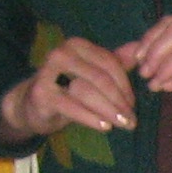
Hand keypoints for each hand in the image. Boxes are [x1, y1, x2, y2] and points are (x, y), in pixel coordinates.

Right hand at [0, 34, 136, 138]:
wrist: (33, 104)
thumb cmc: (68, 87)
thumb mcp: (93, 72)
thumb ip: (115, 61)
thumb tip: (139, 48)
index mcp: (77, 45)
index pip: (110, 63)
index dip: (126, 86)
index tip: (133, 104)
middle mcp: (61, 53)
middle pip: (101, 78)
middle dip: (120, 101)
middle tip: (132, 119)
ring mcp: (48, 72)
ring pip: (87, 91)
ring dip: (110, 110)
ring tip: (124, 124)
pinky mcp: (41, 94)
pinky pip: (72, 106)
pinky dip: (91, 117)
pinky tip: (105, 127)